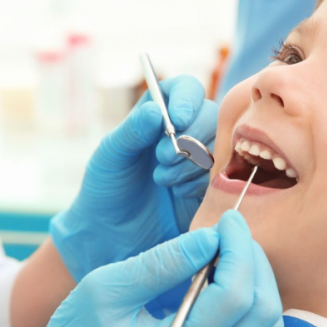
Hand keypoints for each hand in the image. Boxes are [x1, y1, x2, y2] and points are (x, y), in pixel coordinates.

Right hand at [0, 211, 283, 326]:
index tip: (227, 220)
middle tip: (231, 233)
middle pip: (261, 311)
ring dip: (260, 284)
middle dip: (253, 262)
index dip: (238, 250)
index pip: (234, 296)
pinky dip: (259, 311)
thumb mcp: (109, 286)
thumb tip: (210, 238)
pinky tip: (234, 287)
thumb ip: (162, 263)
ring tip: (231, 255)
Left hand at [50, 75, 217, 281]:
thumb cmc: (105, 189)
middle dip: (189, 137)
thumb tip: (155, 110)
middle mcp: (184, 131)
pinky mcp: (210, 187)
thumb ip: (131, 132)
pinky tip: (178, 194)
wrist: (111, 236)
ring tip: (162, 180)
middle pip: (210, 116)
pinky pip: (221, 176)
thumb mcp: (110, 156)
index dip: (187, 99)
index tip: (178, 119)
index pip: (185, 90)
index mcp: (158, 114)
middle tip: (162, 158)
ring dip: (192, 162)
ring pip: (219, 146)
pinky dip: (200, 183)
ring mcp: (200, 160)